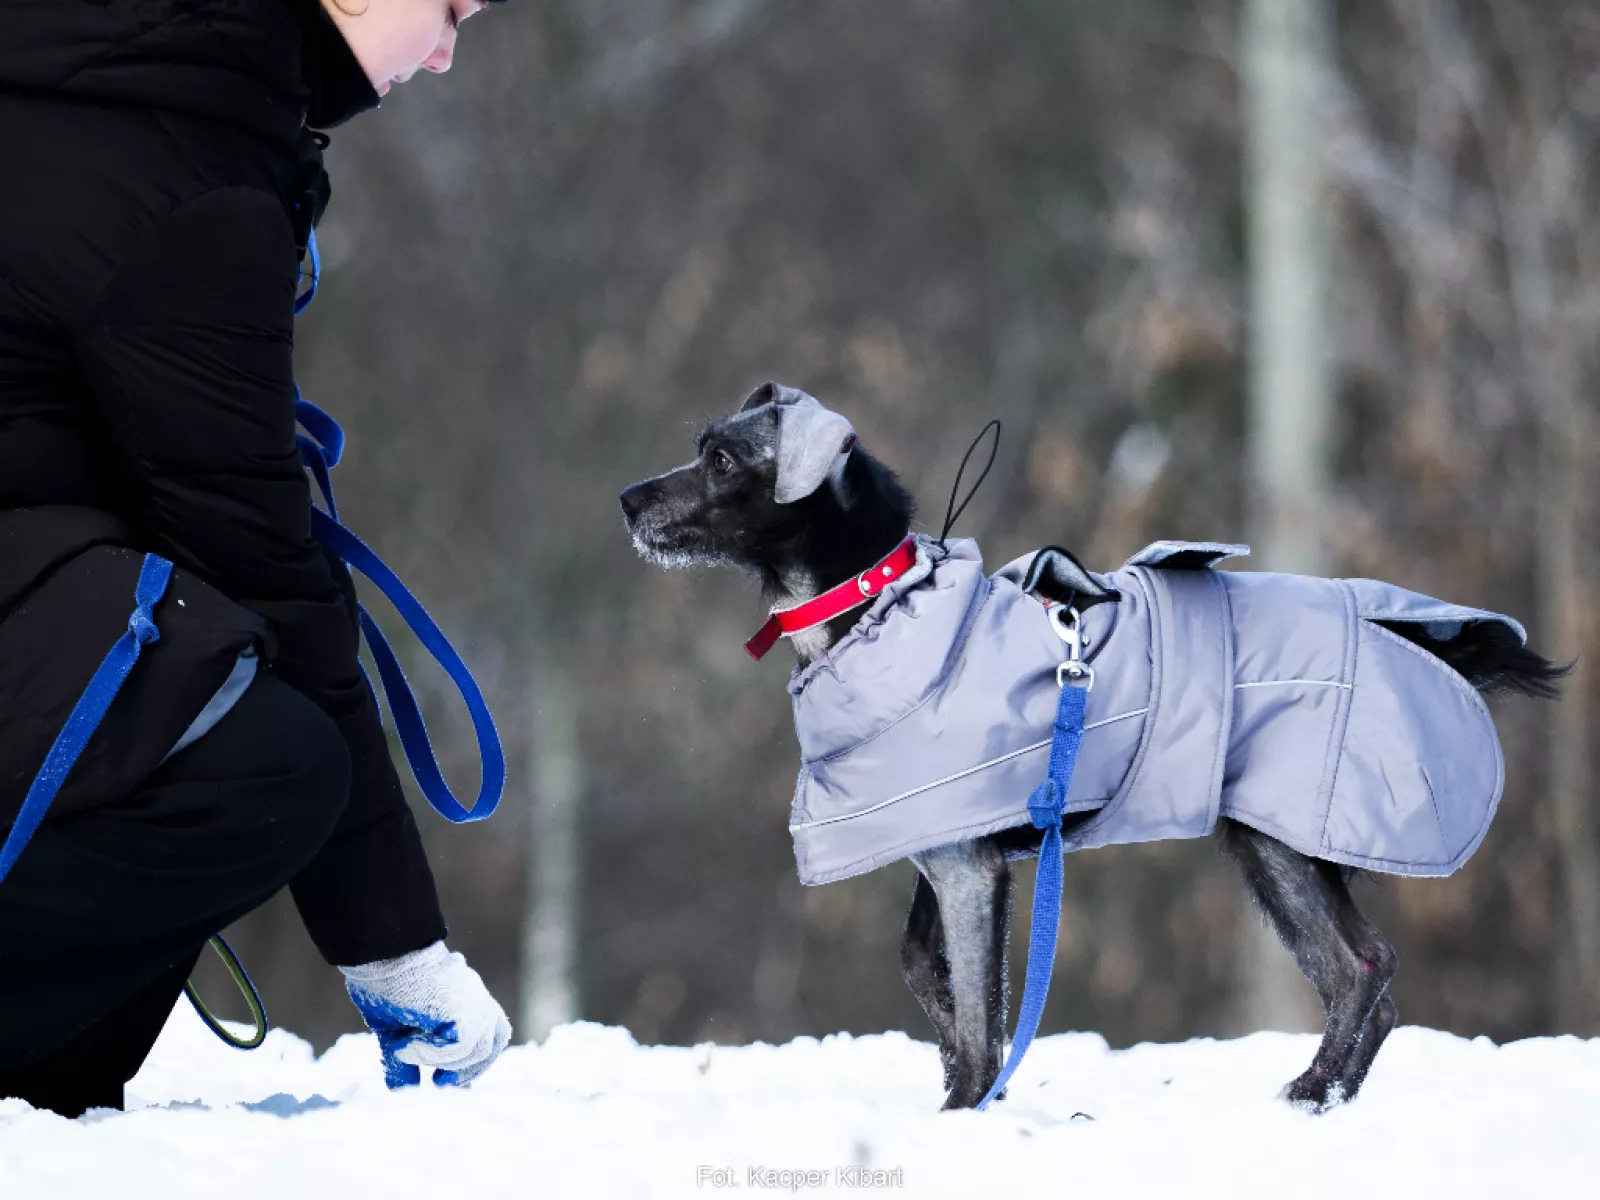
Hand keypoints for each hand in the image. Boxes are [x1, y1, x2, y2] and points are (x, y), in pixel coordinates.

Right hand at [340, 941, 511, 1088]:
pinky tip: (406, 1046)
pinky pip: (461, 1047)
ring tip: (406, 1052)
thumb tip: (401, 1087)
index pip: (486, 1034)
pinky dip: (432, 1055)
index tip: (446, 1081)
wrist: (382, 952)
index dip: (472, 1063)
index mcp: (464, 1000)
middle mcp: (475, 998)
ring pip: (478, 1049)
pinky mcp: (464, 1008)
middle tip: (439, 1082)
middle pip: (495, 1040)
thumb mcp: (394, 1029)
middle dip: (470, 1067)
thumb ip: (405, 1056)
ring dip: (443, 1062)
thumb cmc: (384, 983)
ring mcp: (473, 1001)